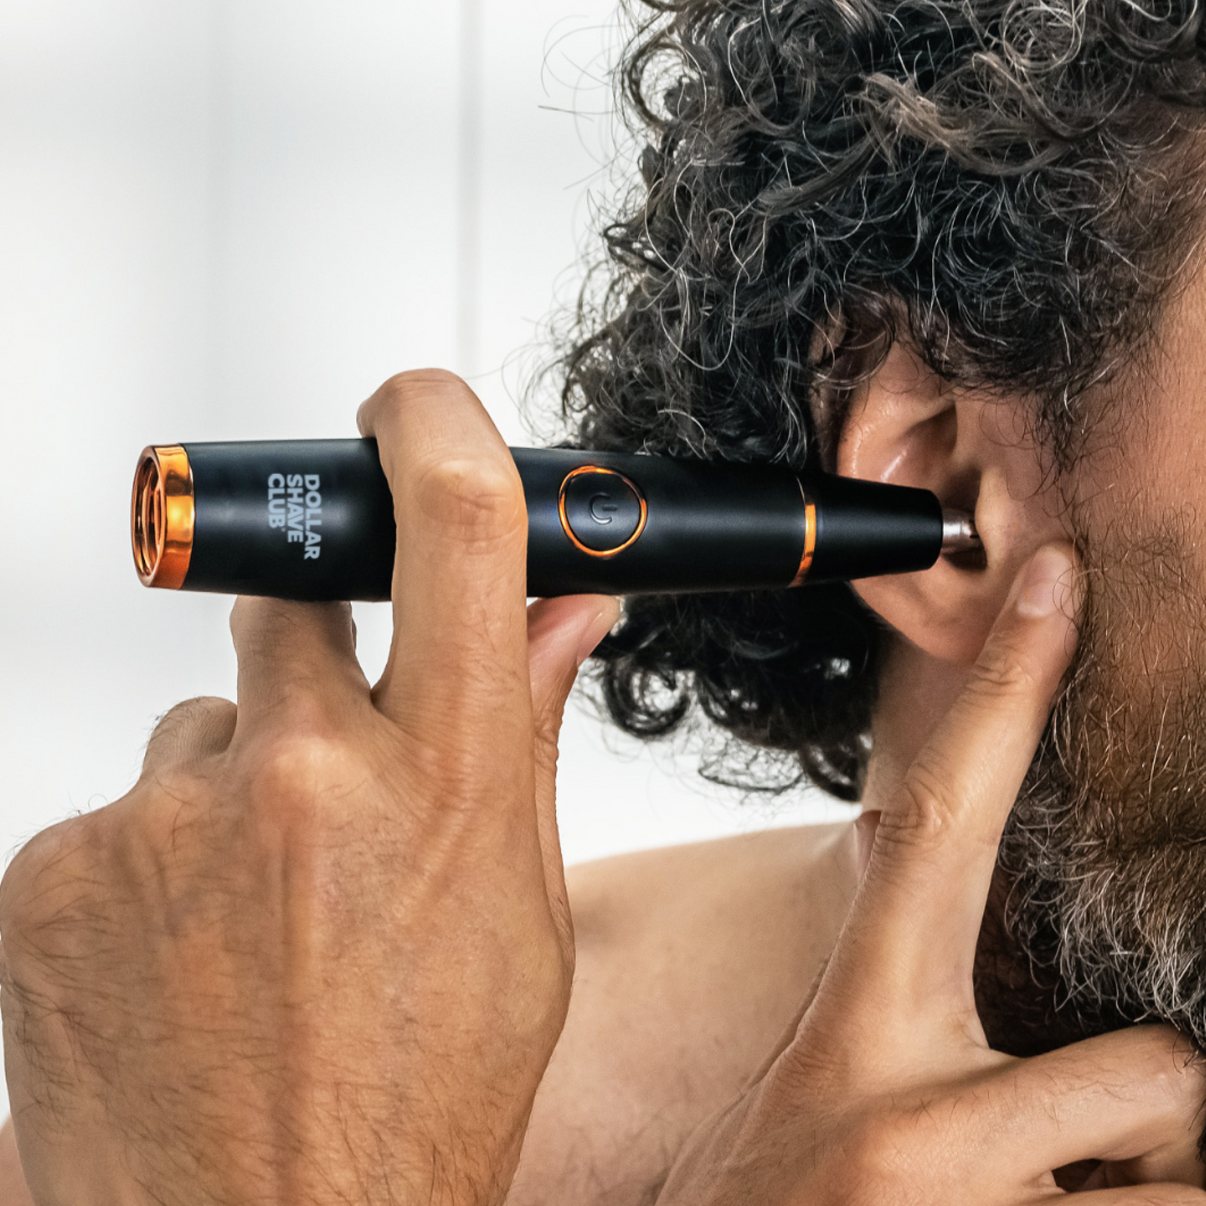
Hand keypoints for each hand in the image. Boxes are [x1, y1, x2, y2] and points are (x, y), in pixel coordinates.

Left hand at [0, 371, 617, 1205]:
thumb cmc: (415, 1108)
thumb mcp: (518, 923)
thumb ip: (521, 740)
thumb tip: (557, 612)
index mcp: (443, 789)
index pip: (454, 530)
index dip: (432, 430)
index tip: (411, 407)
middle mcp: (300, 783)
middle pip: (292, 602)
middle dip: (320, 656)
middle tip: (334, 761)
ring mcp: (160, 827)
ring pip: (204, 722)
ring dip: (240, 782)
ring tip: (263, 913)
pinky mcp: (49, 873)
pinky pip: (121, 808)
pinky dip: (160, 858)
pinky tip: (191, 955)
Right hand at [655, 545, 1205, 1203]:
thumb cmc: (771, 1201)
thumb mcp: (827, 1080)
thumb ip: (901, 993)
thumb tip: (959, 885)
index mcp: (860, 1025)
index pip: (945, 817)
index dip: (1008, 689)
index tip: (1060, 580)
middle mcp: (907, 1112)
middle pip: (1163, 1068)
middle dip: (1150, 1120)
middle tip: (1069, 1164)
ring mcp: (957, 1203)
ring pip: (1186, 1165)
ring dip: (1141, 1196)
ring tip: (1036, 1205)